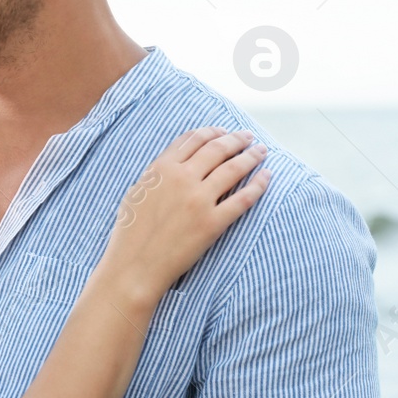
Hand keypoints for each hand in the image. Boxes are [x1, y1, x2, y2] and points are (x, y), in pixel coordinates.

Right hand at [101, 127, 269, 303]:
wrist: (134, 266)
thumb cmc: (131, 233)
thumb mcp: (137, 191)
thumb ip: (158, 173)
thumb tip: (177, 161)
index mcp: (162, 168)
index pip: (194, 139)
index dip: (212, 132)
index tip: (224, 132)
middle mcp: (182, 178)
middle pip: (217, 149)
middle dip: (236, 139)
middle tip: (247, 137)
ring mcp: (199, 200)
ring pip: (233, 169)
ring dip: (251, 156)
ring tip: (261, 151)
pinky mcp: (212, 223)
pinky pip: (242, 199)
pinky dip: (258, 185)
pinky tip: (267, 176)